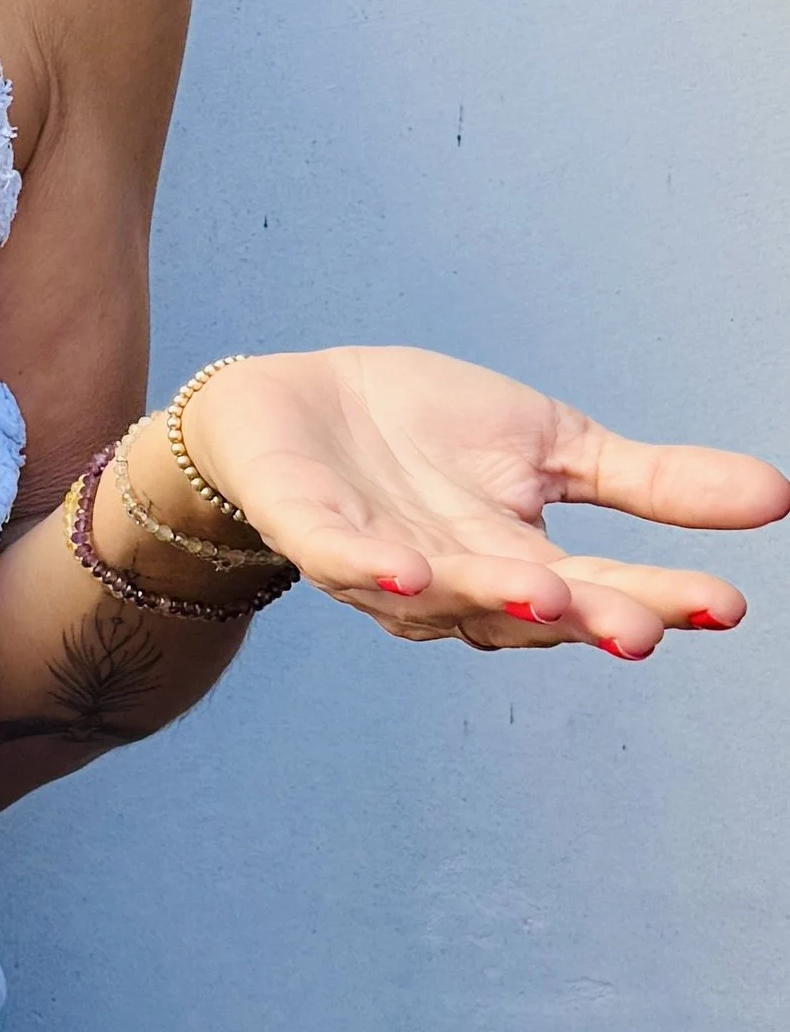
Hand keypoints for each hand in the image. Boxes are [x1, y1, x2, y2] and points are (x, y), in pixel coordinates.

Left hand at [178, 346, 789, 657]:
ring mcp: (378, 561)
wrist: (291, 402)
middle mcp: (452, 580)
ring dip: (492, 598)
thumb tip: (779, 496)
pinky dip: (374, 569)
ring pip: (442, 596)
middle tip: (641, 629)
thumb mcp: (552, 445)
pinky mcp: (308, 525)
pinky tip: (410, 573)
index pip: (602, 590)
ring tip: (548, 594)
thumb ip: (651, 482)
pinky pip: (341, 560)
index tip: (725, 605)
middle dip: (585, 618)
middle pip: (529, 610)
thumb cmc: (421, 432)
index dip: (658, 600)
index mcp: (519, 563)